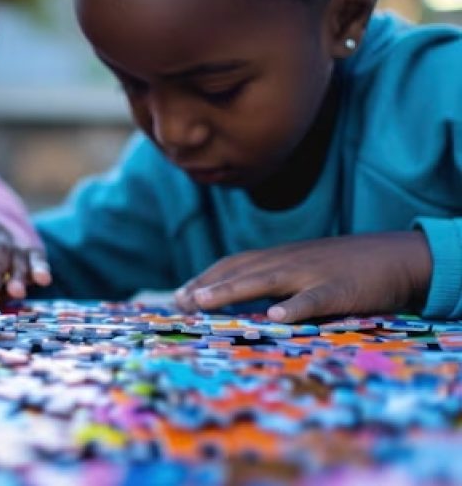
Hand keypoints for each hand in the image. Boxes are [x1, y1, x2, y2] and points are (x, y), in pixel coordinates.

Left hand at [174, 232, 432, 321]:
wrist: (395, 255)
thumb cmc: (343, 267)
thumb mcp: (303, 269)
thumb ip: (273, 282)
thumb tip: (239, 302)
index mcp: (278, 258)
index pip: (232, 265)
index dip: (204, 279)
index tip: (177, 296)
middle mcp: (287, 262)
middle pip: (239, 271)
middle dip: (206, 286)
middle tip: (177, 302)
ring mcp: (311, 273)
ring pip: (265, 280)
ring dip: (231, 291)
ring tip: (202, 303)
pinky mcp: (339, 289)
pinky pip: (313, 298)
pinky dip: (294, 307)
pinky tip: (275, 317)